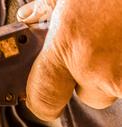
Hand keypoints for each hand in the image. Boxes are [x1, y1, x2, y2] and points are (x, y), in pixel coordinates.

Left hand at [17, 0, 121, 119]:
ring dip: (119, 72)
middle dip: (91, 77)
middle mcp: (95, 66)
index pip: (42, 99)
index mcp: (68, 43)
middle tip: (102, 46)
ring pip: (117, 90)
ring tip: (120, 37)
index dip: (43, 101)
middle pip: (87, 96)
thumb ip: (48, 6)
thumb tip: (29, 14)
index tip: (47, 98)